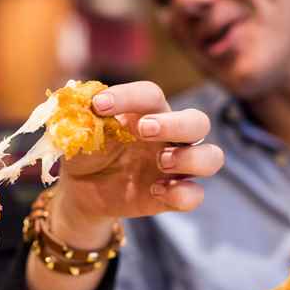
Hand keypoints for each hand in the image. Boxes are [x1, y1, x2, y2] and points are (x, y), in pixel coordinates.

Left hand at [53, 81, 223, 229]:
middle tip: (144, 130)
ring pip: (212, 157)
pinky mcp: (174, 195)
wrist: (82, 189)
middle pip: (198, 121)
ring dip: (190, 157)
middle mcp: (169, 135)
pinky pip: (196, 195)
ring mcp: (175, 166)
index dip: (128, 96)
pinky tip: (155, 191)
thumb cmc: (87, 151)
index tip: (99, 105)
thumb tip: (80, 103)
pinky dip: (181, 193)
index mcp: (146, 112)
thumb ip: (81, 118)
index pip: (150, 94)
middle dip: (175, 123)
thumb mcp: (78, 134)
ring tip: (161, 161)